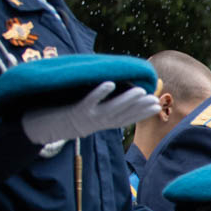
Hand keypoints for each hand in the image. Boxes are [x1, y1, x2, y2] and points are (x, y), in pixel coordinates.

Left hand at [21, 80, 159, 144]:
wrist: (54, 126)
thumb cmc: (77, 118)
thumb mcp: (95, 116)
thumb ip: (110, 109)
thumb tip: (127, 101)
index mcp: (106, 123)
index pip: (129, 118)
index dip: (143, 113)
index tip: (157, 106)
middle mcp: (101, 121)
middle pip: (124, 114)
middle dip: (140, 107)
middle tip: (155, 99)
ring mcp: (90, 116)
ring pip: (112, 108)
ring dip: (126, 99)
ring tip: (139, 91)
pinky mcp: (79, 109)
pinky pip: (90, 100)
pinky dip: (100, 93)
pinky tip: (110, 84)